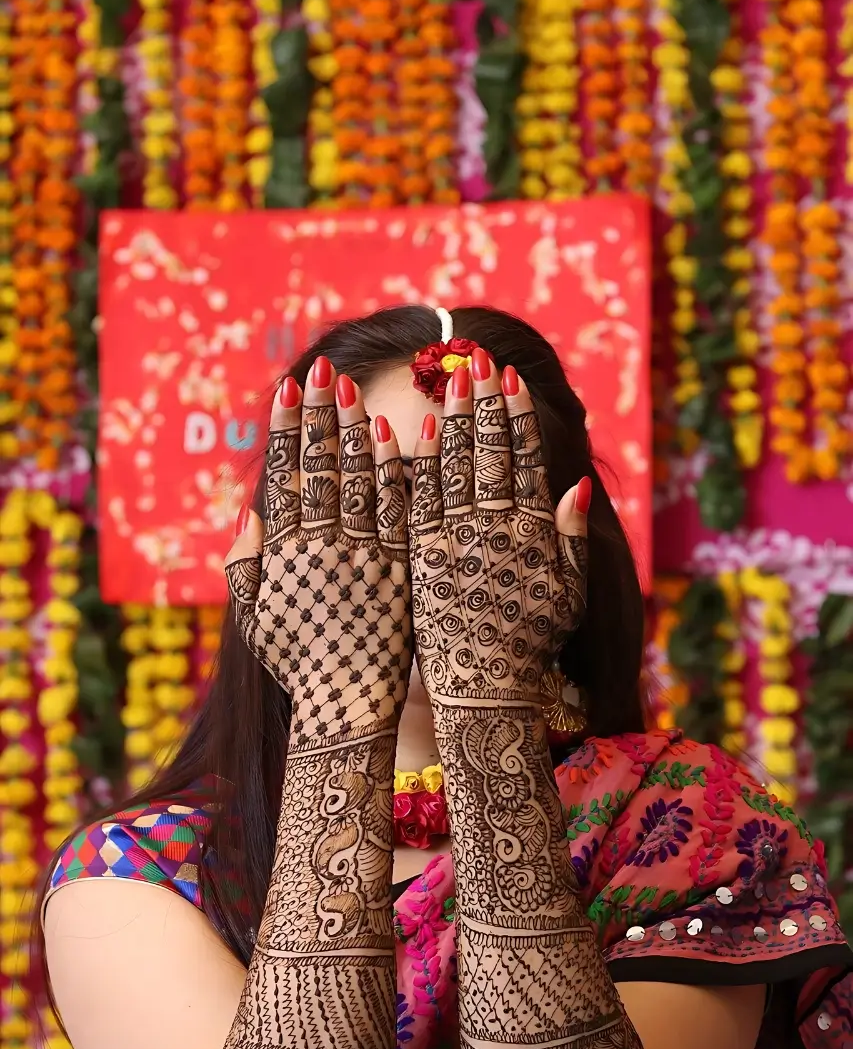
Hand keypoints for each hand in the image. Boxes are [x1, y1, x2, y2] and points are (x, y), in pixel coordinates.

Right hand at [224, 360, 411, 744]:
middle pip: (322, 468)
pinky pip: (398, 512)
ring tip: (352, 387)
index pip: (285, 479)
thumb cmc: (299, 665)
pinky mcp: (400, 570)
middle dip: (320, 414)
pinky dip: (394, 472)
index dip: (284, 431)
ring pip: (360, 481)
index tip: (286, 389)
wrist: (348, 706)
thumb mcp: (257, 619)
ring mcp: (364, 556)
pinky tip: (393, 434)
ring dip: (355, 430)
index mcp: (286, 555)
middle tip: (321, 368)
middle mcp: (323, 548)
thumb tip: (249, 513)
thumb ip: (246, 566)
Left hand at [409, 351, 587, 706]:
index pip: (525, 458)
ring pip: (453, 467)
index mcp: (532, 531)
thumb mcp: (569, 594)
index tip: (510, 377)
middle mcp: (494, 528)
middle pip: (488, 451)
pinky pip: (417, 501)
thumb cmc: (531, 645)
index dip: (518, 414)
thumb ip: (572, 536)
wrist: (484, 692)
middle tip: (479, 356)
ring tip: (450, 376)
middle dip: (483, 400)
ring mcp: (455, 541)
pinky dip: (416, 464)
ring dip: (452, 417)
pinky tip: (411, 428)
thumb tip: (580, 480)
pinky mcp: (420, 558)